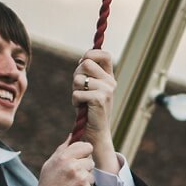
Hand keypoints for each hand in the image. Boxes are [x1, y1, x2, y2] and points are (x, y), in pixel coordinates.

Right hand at [30, 138, 94, 185]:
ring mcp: (81, 178)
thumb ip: (62, 149)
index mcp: (63, 157)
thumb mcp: (49, 164)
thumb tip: (72, 136)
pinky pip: (91, 184)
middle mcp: (73, 166)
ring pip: (91, 173)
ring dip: (85, 178)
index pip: (86, 146)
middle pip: (90, 160)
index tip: (80, 158)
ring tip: (72, 185)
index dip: (84, 152)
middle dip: (84, 167)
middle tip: (72, 176)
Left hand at [72, 49, 118, 172]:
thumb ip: (87, 73)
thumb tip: (83, 60)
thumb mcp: (89, 87)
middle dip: (77, 73)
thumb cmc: (88, 108)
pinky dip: (75, 100)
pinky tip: (81, 108)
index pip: (104, 54)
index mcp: (109, 77)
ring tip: (81, 100)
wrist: (94, 131)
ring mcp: (107, 90)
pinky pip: (77, 92)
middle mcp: (110, 82)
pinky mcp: (99, 99)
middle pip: (86, 63)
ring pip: (79, 78)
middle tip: (80, 87)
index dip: (91, 54)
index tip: (83, 62)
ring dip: (75, 89)